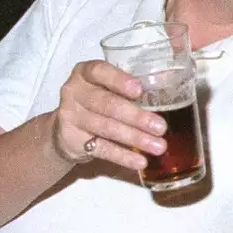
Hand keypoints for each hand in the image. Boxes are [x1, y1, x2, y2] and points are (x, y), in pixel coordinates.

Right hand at [50, 60, 167, 170]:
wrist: (64, 129)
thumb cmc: (96, 101)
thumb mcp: (107, 87)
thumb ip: (130, 85)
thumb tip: (168, 79)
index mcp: (85, 73)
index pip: (99, 71)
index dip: (119, 80)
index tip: (139, 90)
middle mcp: (74, 92)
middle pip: (107, 104)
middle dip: (136, 117)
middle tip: (161, 127)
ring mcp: (71, 117)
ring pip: (106, 128)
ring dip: (135, 138)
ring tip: (158, 146)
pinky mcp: (72, 140)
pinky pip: (101, 149)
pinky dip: (123, 156)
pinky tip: (140, 161)